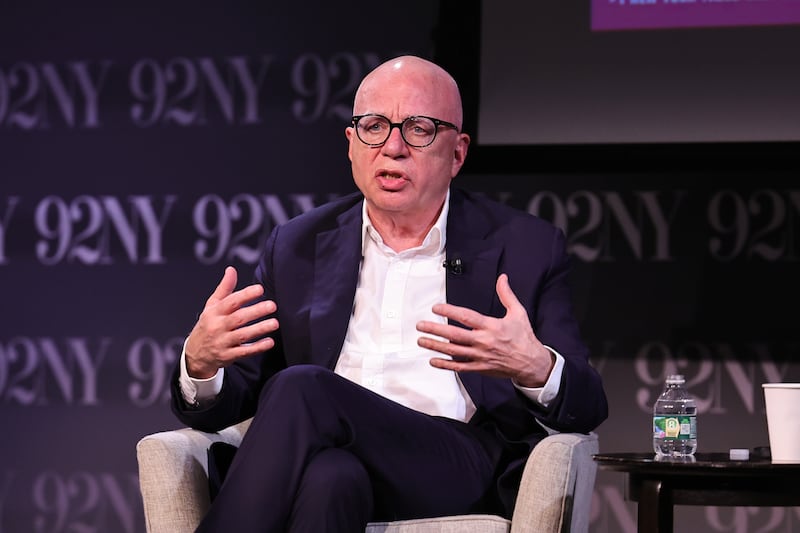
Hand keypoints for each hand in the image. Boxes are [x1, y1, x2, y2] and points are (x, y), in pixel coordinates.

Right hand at [184, 266, 278, 378]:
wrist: (195, 354)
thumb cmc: (208, 325)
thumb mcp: (211, 306)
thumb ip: (224, 289)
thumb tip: (231, 270)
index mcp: (214, 312)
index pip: (230, 301)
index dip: (245, 295)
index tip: (260, 289)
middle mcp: (217, 327)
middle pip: (238, 318)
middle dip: (256, 311)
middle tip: (272, 305)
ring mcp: (222, 342)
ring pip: (242, 335)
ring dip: (259, 329)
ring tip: (275, 323)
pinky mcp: (228, 356)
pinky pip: (244, 352)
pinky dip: (257, 348)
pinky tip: (270, 342)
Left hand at [416, 274, 553, 386]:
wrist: (531, 363)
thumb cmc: (523, 337)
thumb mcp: (518, 313)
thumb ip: (507, 295)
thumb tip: (502, 278)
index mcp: (491, 326)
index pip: (466, 317)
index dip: (450, 311)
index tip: (436, 307)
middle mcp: (484, 342)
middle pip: (455, 335)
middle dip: (435, 329)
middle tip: (420, 325)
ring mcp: (480, 356)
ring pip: (454, 351)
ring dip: (435, 346)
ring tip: (421, 340)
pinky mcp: (479, 368)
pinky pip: (459, 367)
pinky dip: (445, 365)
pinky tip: (433, 360)